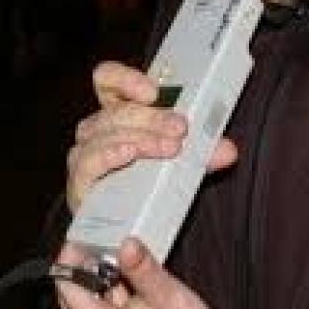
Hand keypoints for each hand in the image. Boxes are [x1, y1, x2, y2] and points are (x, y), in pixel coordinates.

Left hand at [56, 239, 219, 308]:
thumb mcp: (167, 295)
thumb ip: (141, 267)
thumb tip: (126, 245)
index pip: (66, 287)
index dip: (72, 260)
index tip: (82, 242)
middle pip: (71, 299)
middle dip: (86, 272)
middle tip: (108, 252)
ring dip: (100, 288)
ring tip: (128, 275)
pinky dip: (109, 304)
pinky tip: (132, 295)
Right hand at [66, 61, 238, 211]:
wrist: (128, 229)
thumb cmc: (149, 186)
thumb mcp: (183, 164)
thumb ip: (203, 154)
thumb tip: (227, 150)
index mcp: (116, 115)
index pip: (107, 81)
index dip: (125, 79)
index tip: (153, 91)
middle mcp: (95, 132)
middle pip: (115, 111)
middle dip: (151, 117)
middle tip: (180, 128)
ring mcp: (85, 158)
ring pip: (104, 135)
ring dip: (140, 138)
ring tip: (168, 148)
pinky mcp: (80, 186)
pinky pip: (88, 164)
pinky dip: (108, 156)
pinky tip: (128, 154)